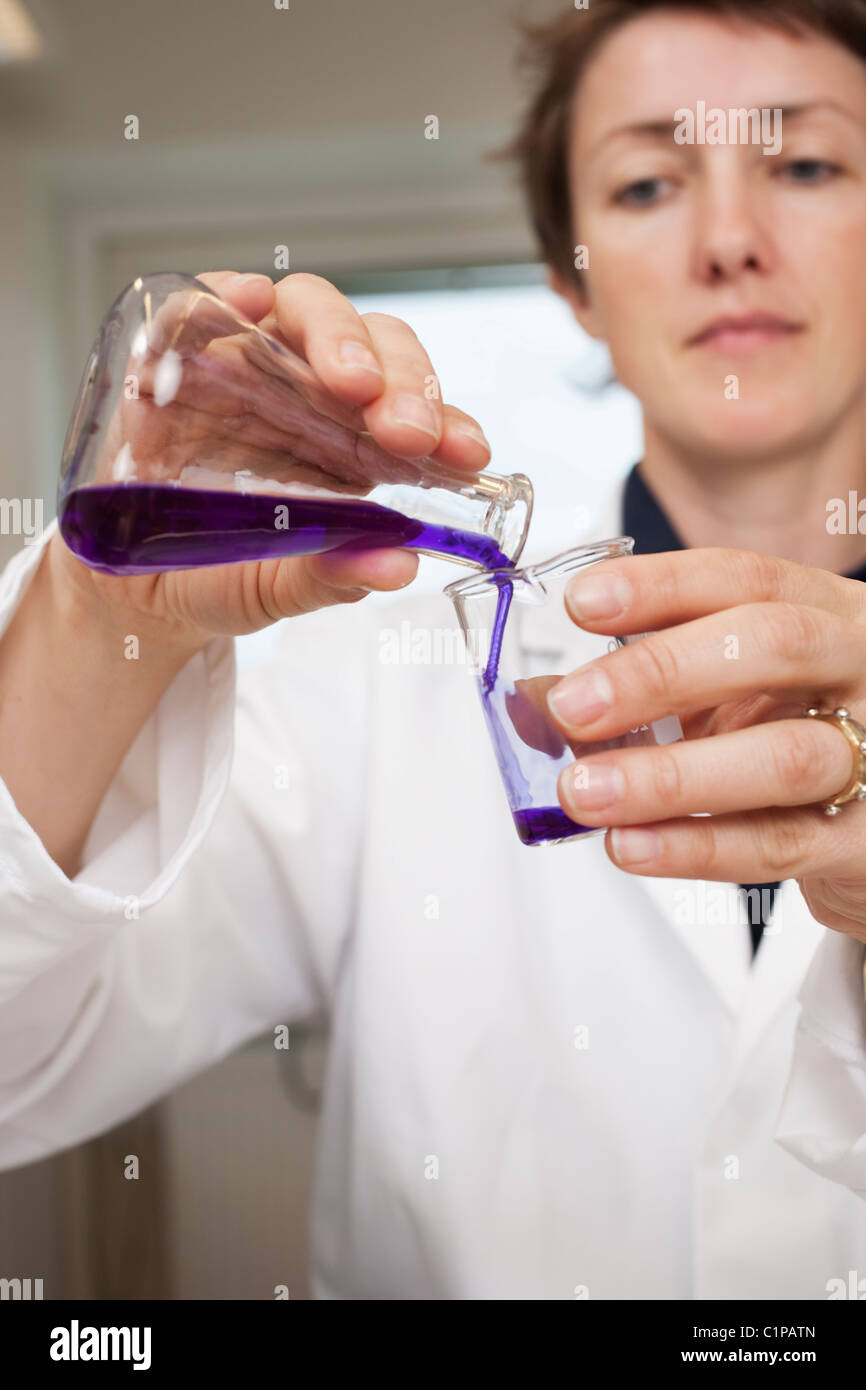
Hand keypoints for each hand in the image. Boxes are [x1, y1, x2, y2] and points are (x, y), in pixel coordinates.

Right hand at [57, 269, 491, 643]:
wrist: (137, 590)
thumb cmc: (222, 574)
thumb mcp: (279, 586)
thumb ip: (334, 574)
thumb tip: (398, 566)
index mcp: (352, 441)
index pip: (411, 407)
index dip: (447, 421)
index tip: (467, 453)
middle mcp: (307, 392)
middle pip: (370, 347)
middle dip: (400, 378)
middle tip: (408, 428)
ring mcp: (243, 368)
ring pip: (302, 310)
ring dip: (333, 336)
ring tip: (349, 379)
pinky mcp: (173, 361)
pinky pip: (199, 307)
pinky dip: (224, 294)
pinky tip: (250, 302)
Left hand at [545, 547, 865, 945]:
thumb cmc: (799, 737)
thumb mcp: (731, 694)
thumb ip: (647, 690)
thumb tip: (538, 702)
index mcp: (824, 613)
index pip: (746, 578)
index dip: (662, 586)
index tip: (584, 603)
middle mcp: (861, 667)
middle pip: (774, 645)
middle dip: (661, 673)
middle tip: (575, 707)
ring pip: (783, 757)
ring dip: (669, 778)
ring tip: (585, 793)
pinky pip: (780, 843)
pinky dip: (697, 846)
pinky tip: (633, 844)